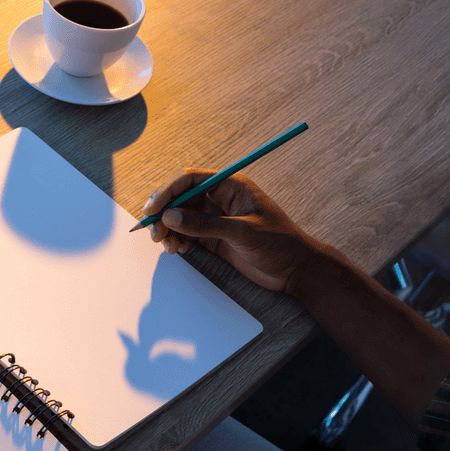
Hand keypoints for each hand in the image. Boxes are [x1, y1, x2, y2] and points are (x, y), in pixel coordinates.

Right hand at [144, 169, 319, 294]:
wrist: (296, 270)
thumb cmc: (280, 244)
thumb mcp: (242, 232)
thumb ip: (205, 224)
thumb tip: (171, 216)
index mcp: (230, 185)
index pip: (189, 179)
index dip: (167, 192)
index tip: (153, 209)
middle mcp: (219, 199)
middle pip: (179, 198)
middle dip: (164, 214)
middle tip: (155, 233)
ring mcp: (215, 218)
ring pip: (179, 217)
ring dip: (168, 230)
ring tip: (169, 247)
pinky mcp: (213, 237)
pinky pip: (186, 234)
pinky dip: (177, 241)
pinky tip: (179, 250)